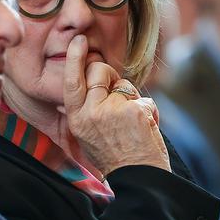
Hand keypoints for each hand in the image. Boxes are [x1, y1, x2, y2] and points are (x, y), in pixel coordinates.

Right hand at [62, 34, 169, 176]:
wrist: (138, 178)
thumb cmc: (114, 156)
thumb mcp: (87, 134)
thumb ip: (87, 107)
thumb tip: (94, 78)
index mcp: (76, 118)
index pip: (72, 81)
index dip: (75, 58)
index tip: (80, 40)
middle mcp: (90, 113)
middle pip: (98, 71)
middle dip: (110, 76)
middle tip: (118, 98)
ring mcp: (112, 111)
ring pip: (123, 84)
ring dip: (131, 99)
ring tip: (131, 124)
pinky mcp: (134, 111)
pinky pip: (143, 99)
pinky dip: (148, 112)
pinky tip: (145, 129)